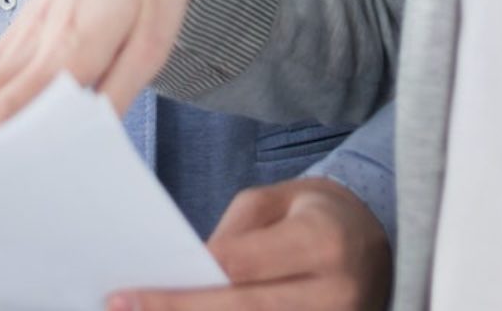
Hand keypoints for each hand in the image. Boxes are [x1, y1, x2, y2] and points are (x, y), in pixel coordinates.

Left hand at [110, 177, 391, 310]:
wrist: (377, 240)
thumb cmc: (316, 214)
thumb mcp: (275, 202)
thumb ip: (232, 238)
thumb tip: (188, 276)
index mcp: (321, 241)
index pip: (240, 270)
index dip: (183, 287)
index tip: (132, 292)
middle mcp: (335, 294)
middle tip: (125, 310)